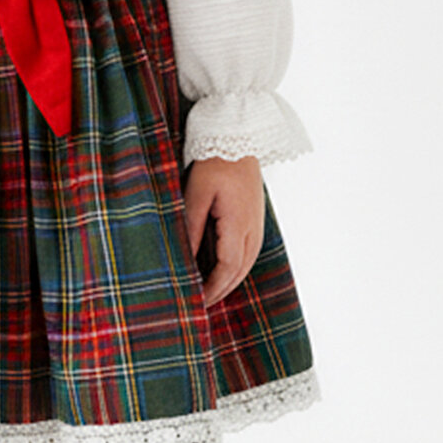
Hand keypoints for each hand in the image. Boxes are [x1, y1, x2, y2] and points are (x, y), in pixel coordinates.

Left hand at [183, 154, 264, 307]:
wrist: (237, 137)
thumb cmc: (214, 162)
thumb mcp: (196, 195)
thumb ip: (192, 229)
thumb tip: (186, 260)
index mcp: (239, 224)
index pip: (227, 269)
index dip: (212, 289)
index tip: (196, 301)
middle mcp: (253, 229)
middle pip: (239, 272)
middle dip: (220, 291)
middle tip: (201, 306)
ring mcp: (256, 224)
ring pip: (245, 264)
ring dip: (228, 281)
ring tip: (209, 294)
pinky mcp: (254, 218)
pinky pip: (246, 252)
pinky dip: (234, 267)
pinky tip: (220, 271)